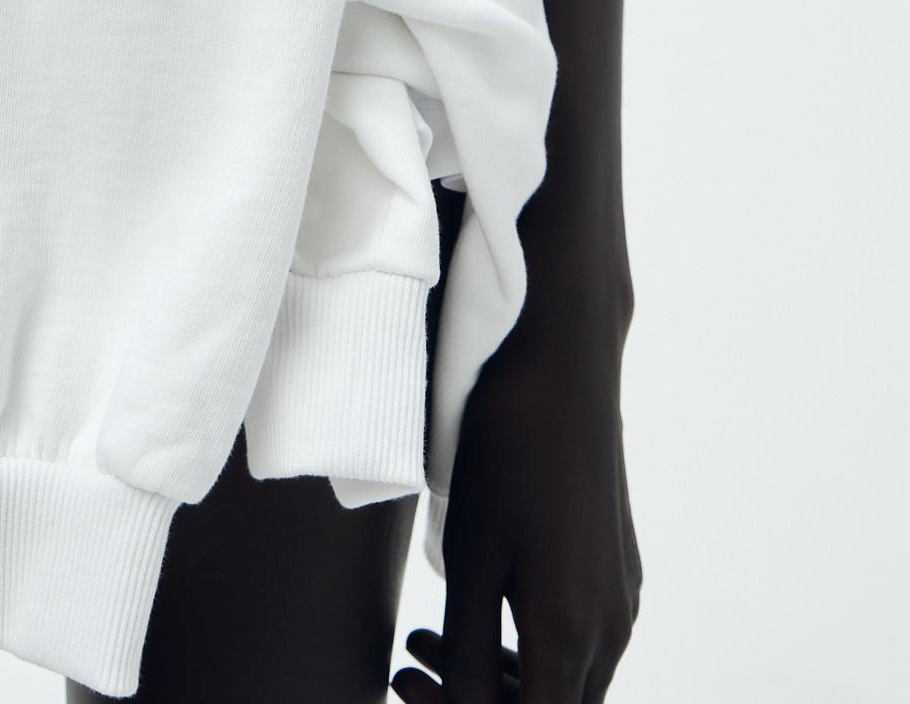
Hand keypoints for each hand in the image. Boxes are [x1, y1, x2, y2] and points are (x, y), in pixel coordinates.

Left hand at [392, 309, 641, 703]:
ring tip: (425, 637)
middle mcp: (612, 627)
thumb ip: (467, 647)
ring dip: (498, 675)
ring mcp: (621, 597)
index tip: (411, 685)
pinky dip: (525, 641)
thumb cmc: (509, 450)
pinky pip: (579, 638)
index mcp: (573, 634)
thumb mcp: (470, 556)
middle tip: (411, 665)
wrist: (564, 363)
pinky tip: (477, 603)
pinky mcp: (617, 567)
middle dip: (477, 702)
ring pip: (566, 678)